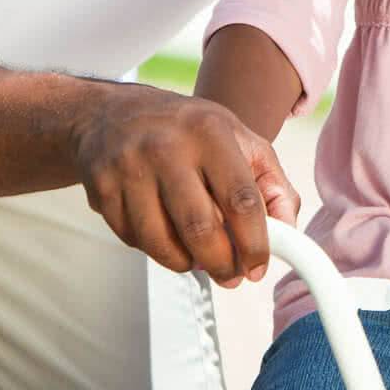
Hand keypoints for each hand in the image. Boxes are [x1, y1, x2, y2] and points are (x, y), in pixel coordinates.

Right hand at [73, 83, 298, 284]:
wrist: (110, 114)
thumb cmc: (185, 130)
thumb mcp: (238, 139)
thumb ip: (271, 184)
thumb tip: (288, 232)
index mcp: (209, 132)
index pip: (241, 199)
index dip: (255, 242)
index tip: (259, 265)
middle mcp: (166, 147)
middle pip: (200, 228)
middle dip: (222, 264)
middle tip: (231, 276)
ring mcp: (128, 169)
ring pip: (163, 243)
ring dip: (187, 263)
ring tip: (199, 257)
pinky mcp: (101, 190)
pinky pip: (134, 242)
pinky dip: (155, 250)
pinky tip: (165, 234)